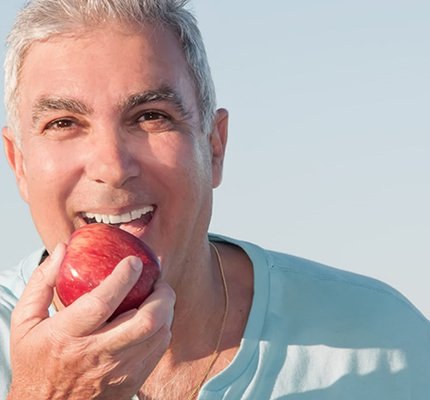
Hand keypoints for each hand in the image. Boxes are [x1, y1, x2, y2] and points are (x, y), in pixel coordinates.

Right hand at [7, 243, 174, 399]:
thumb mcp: (25, 322)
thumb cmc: (36, 362)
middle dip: (161, 294)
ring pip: (158, 335)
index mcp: (67, 336)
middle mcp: (96, 354)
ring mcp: (117, 371)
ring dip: (166, 309)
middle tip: (158, 281)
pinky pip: (159, 349)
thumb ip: (42, 283)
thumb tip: (62, 249)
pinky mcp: (131, 381)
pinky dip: (163, 328)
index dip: (123, 278)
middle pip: (145, 321)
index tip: (135, 261)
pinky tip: (156, 318)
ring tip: (159, 295)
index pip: (101, 303)